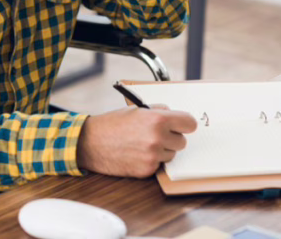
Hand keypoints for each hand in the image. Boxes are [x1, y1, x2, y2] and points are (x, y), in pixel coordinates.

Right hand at [76, 105, 196, 177]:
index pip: (190, 124)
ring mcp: (153, 156)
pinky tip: (136, 154)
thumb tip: (175, 116)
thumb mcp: (136, 110)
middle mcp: (157, 138)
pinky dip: (151, 161)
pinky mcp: (147, 170)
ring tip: (142, 144)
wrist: (91, 142)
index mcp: (157, 119)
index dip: (185, 124)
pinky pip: (159, 165)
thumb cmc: (112, 124)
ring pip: (171, 155)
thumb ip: (158, 111)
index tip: (182, 126)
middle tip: (156, 135)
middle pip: (182, 141)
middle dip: (171, 138)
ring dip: (162, 151)